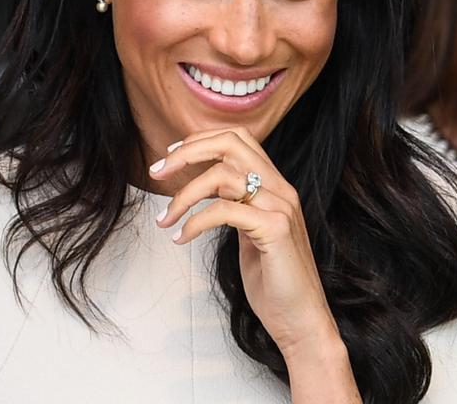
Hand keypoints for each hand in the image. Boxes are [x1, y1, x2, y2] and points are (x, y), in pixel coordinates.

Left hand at [150, 127, 359, 400]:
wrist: (300, 317)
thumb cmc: (274, 281)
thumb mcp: (251, 233)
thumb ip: (238, 207)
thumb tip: (206, 192)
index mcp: (276, 186)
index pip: (240, 139)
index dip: (201, 139)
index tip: (170, 156)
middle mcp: (282, 190)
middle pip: (231, 144)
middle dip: (187, 152)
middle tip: (156, 171)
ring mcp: (281, 207)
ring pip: (223, 175)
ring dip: (183, 194)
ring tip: (164, 218)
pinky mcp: (275, 229)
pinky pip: (224, 211)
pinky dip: (194, 222)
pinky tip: (180, 238)